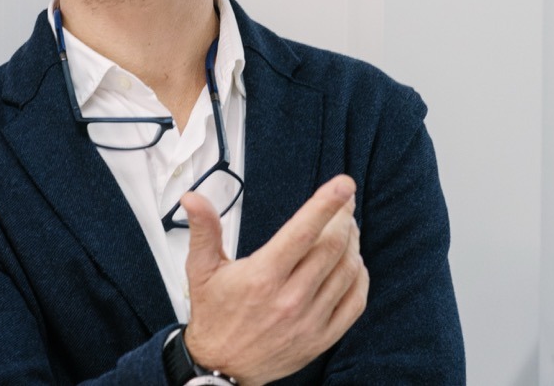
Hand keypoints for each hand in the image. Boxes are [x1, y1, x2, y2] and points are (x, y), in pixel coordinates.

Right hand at [181, 175, 368, 385]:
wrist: (221, 367)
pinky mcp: (322, 338)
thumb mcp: (201, 269)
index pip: (303, 232)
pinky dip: (359, 277)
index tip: (342, 185)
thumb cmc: (214, 315)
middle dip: (343, 217)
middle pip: (332, 247)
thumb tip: (193, 198)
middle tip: (343, 202)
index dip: (326, 204)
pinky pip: (355, 302)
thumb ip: (203, 229)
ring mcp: (309, 321)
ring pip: (347, 270)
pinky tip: (352, 263)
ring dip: (352, 243)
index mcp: (262, 277)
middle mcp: (290, 299)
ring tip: (345, 228)